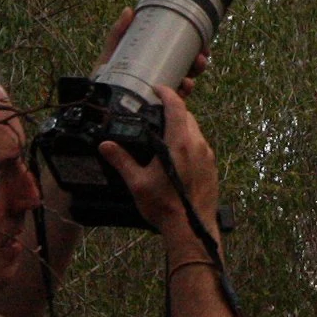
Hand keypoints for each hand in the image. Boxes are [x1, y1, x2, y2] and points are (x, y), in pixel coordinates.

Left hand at [95, 5, 211, 99]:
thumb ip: (117, 33)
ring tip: (191, 77)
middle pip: (187, 69)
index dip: (195, 48)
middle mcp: (160, 79)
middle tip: (201, 57)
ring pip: (184, 85)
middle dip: (198, 63)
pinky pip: (174, 105)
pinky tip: (182, 90)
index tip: (203, 43)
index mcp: (154, 63)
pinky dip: (181, 97)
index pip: (180, 54)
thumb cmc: (101, 79)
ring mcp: (159, 95)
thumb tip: (129, 10)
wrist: (92, 106)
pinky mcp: (156, 109)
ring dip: (193, 79)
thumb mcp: (111, 53)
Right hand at [99, 87, 220, 242]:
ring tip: (164, 134)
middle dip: (173, 110)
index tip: (157, 89)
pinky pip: (200, 145)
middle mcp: (197, 144)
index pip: (177, 107)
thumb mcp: (137, 183)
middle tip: (156, 113)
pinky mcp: (212, 166)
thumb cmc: (163, 205)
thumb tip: (105, 145)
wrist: (191, 228)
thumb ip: (121, 161)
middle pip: (187, 117)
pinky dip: (189, 142)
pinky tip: (176, 155)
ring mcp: (207, 155)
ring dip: (182, 127)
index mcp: (179, 143)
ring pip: (195, 131)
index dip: (167, 94)